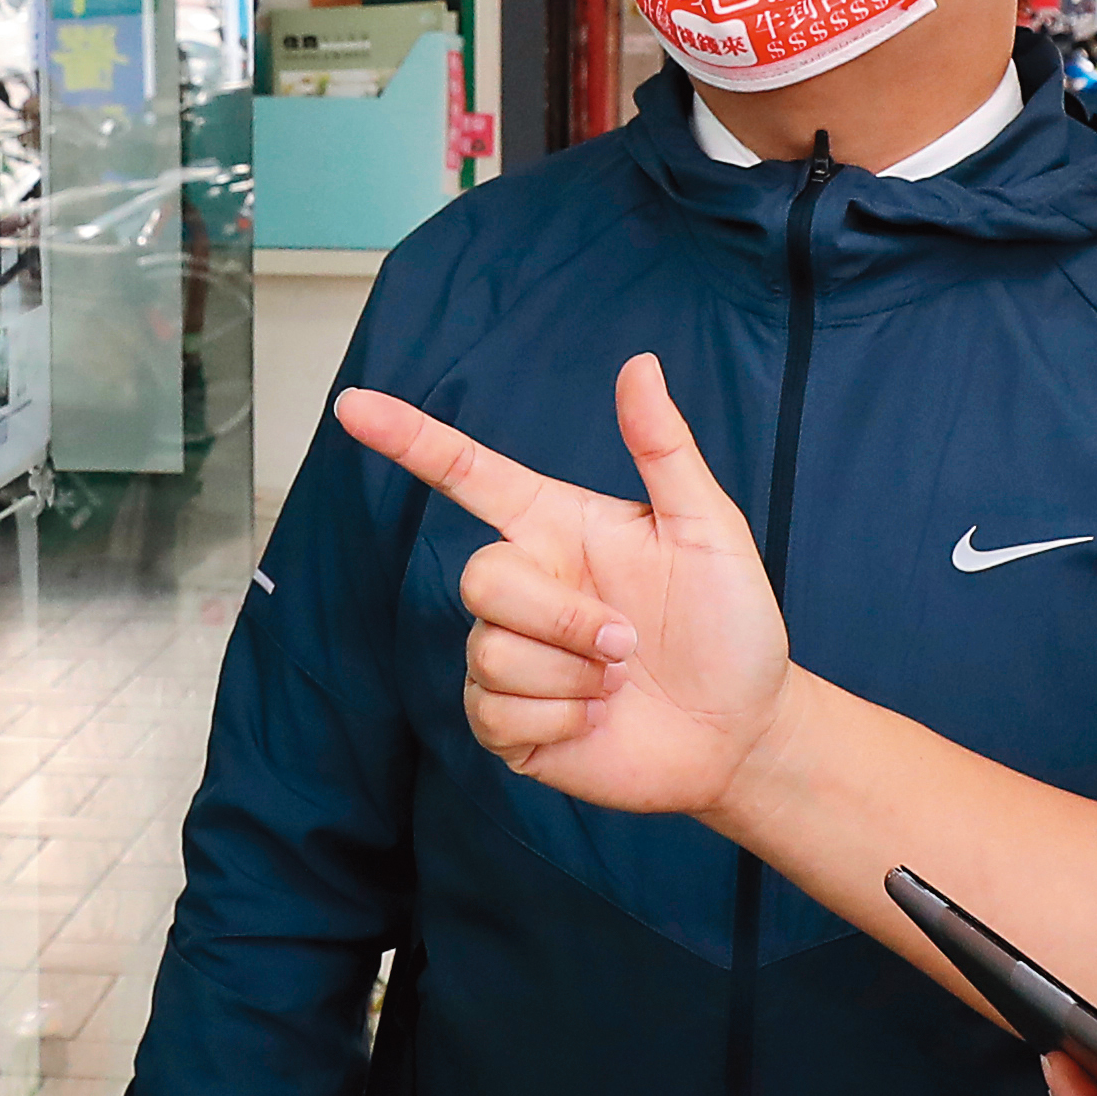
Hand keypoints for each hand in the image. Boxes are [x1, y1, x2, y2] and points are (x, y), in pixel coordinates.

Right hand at [331, 355, 794, 822]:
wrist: (743, 731)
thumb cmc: (732, 625)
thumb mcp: (710, 530)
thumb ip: (665, 449)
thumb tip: (640, 364)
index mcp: (557, 527)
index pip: (466, 475)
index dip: (408, 439)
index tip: (353, 406)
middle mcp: (527, 587)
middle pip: (479, 579)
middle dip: (559, 617)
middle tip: (626, 643)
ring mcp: (511, 657)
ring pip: (490, 653)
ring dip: (571, 676)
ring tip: (620, 682)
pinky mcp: (508, 723)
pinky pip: (495, 713)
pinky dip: (561, 721)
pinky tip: (598, 721)